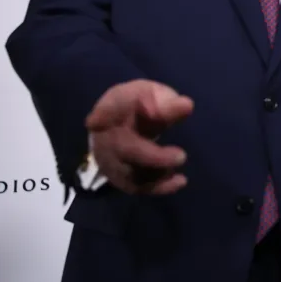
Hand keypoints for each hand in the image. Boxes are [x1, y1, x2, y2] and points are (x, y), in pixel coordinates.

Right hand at [85, 79, 193, 194]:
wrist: (119, 124)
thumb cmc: (139, 105)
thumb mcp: (153, 94)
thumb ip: (166, 101)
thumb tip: (186, 105)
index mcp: (113, 107)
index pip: (108, 109)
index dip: (102, 114)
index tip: (94, 122)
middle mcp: (105, 136)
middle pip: (125, 150)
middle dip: (155, 157)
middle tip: (182, 156)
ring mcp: (108, 159)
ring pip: (131, 174)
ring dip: (158, 172)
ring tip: (179, 159)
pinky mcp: (116, 176)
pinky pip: (135, 186)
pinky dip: (158, 186)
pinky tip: (180, 180)